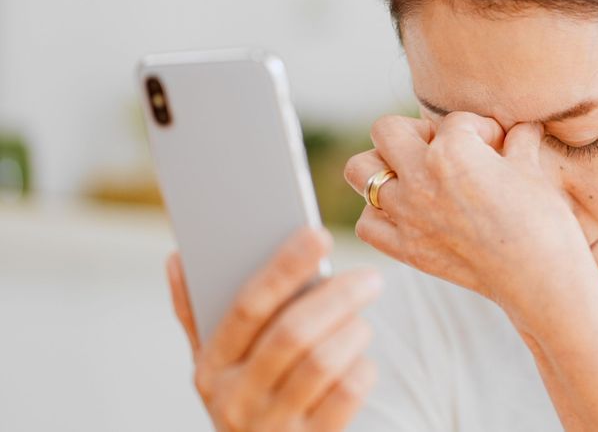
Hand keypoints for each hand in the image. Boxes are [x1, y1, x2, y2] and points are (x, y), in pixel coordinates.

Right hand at [166, 227, 381, 431]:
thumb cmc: (249, 398)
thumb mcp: (219, 366)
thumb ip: (198, 313)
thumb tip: (177, 257)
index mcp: (210, 366)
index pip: (248, 306)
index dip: (284, 267)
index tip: (318, 234)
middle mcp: (234, 398)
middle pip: (292, 333)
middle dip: (337, 298)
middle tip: (370, 278)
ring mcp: (271, 426)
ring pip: (322, 362)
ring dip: (352, 332)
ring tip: (362, 320)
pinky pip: (346, 395)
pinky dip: (362, 369)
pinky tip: (361, 361)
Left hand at [343, 111, 593, 316]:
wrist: (541, 281)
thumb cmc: (544, 222)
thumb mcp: (532, 170)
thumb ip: (519, 140)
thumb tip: (520, 127)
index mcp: (452, 151)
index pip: (455, 120)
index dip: (482, 130)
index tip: (500, 147)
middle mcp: (420, 178)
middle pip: (386, 130)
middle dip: (415, 132)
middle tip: (443, 150)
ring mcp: (407, 216)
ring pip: (360, 171)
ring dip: (382, 166)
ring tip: (412, 175)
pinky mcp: (406, 250)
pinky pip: (367, 223)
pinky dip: (380, 214)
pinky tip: (407, 213)